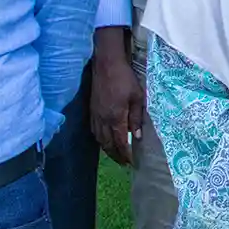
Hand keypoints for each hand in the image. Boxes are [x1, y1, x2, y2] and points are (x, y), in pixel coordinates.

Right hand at [90, 28, 143, 165]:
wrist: (106, 65)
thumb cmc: (125, 79)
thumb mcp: (137, 97)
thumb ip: (137, 118)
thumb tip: (137, 137)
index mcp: (116, 118)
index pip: (120, 142)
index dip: (126, 154)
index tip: (132, 162)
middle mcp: (103, 121)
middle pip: (108, 145)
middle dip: (116, 156)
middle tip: (124, 163)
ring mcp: (95, 116)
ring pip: (99, 139)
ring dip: (107, 150)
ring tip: (115, 155)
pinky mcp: (91, 111)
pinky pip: (94, 131)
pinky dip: (100, 140)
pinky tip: (104, 140)